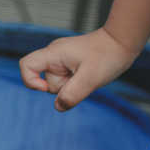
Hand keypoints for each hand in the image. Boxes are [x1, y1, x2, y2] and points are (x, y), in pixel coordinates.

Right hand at [18, 27, 138, 111]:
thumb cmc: (108, 55)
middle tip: (81, 78)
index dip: (30, 81)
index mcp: (54, 53)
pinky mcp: (69, 65)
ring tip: (87, 76)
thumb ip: (72, 94)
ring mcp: (62, 60)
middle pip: (44, 80)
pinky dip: (74, 84)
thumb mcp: (91, 78)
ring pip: (56, 84)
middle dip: (62, 87)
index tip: (46, 88)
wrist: (123, 43)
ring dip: (70, 86)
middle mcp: (54, 56)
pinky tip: (86, 76)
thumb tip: (59, 106)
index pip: (26, 65)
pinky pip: (65, 82)